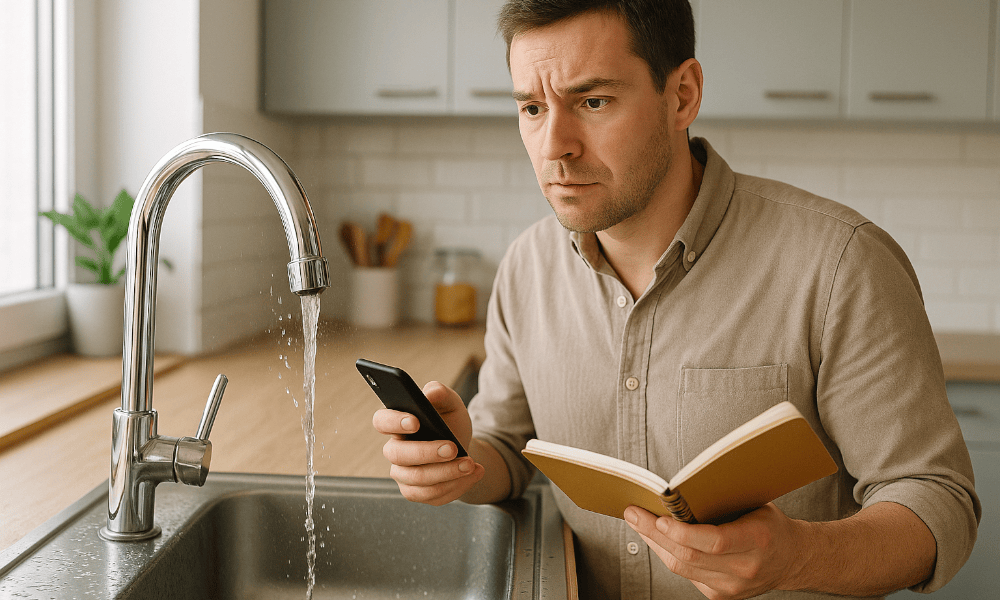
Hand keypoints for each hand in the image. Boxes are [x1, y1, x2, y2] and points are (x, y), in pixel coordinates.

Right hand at [372, 381, 484, 505]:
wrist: (462, 449)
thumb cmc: (450, 423)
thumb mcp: (452, 404)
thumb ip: (441, 394)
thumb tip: (431, 392)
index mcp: (397, 423)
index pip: (382, 421)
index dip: (393, 422)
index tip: (415, 421)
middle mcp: (395, 451)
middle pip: (398, 455)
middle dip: (427, 452)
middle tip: (453, 448)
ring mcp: (403, 474)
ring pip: (416, 480)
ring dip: (446, 473)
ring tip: (469, 464)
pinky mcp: (416, 492)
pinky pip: (431, 495)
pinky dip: (455, 486)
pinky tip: (473, 473)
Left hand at [624, 503, 805, 599]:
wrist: (792, 558)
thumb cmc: (769, 525)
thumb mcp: (754, 504)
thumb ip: (722, 500)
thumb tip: (678, 489)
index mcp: (757, 540)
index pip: (714, 541)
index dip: (683, 531)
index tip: (660, 518)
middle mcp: (744, 568)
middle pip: (689, 555)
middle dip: (654, 532)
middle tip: (633, 513)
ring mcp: (731, 586)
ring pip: (681, 566)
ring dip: (654, 543)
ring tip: (637, 521)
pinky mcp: (720, 595)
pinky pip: (685, 573)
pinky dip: (666, 553)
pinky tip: (655, 537)